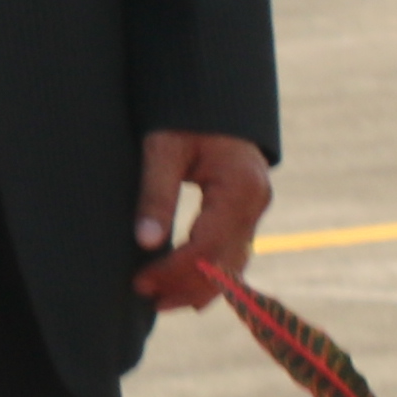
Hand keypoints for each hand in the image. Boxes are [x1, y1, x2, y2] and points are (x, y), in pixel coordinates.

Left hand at [133, 130, 272, 312]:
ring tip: (161, 301)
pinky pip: (233, 252)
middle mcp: (255, 203)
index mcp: (240, 188)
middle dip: (186, 287)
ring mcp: (255, 209)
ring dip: (200, 287)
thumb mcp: (163, 148)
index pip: (207, 247)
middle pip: (225, 264)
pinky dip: (211, 273)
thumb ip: (156, 194)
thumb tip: (145, 243)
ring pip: (234, 264)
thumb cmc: (184, 115)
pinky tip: (185, 286)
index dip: (174, 271)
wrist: (212, 94)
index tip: (141, 282)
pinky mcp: (247, 211)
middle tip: (147, 299)